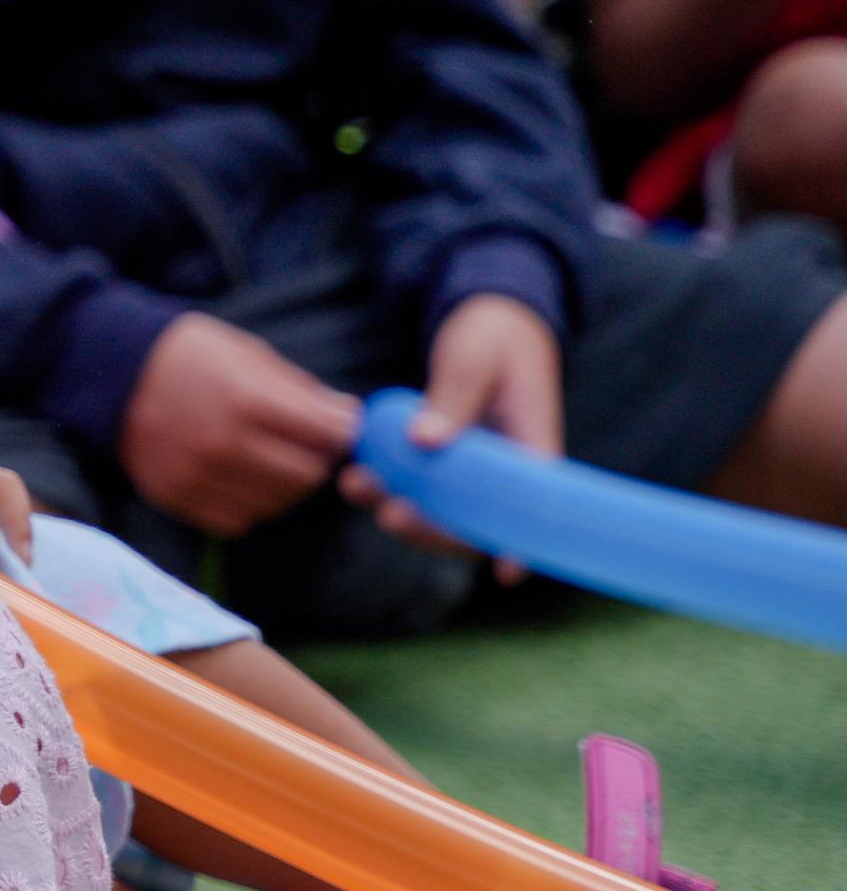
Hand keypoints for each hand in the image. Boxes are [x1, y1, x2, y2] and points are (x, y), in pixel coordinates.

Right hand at [117, 312, 357, 536]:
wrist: (109, 370)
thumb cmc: (187, 355)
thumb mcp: (247, 353)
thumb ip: (300, 389)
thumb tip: (350, 416)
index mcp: (246, 400)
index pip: (327, 435)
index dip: (342, 430)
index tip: (337, 425)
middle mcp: (223, 444)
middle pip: (307, 476)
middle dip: (316, 460)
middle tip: (305, 445)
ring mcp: (197, 476)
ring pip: (275, 504)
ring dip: (284, 486)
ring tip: (271, 460)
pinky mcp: (177, 497)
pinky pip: (236, 521)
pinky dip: (248, 504)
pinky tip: (240, 478)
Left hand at [343, 293, 561, 565]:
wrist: (492, 319)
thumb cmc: (494, 337)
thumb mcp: (474, 358)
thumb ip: (453, 398)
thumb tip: (425, 442)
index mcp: (533, 446)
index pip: (534, 507)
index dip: (523, 542)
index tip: (507, 571)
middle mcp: (507, 467)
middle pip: (478, 521)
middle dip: (434, 528)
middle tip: (390, 513)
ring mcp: (477, 467)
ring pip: (442, 508)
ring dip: (402, 508)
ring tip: (356, 484)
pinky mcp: (448, 459)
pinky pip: (422, 484)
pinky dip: (392, 483)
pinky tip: (358, 473)